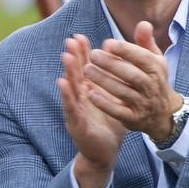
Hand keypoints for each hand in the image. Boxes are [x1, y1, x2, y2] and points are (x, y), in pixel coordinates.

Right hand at [57, 34, 125, 187]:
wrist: (106, 151)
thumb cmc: (109, 123)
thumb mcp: (116, 99)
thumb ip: (118, 80)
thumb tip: (125, 61)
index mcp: (89, 91)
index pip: (84, 68)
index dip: (81, 53)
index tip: (80, 36)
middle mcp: (80, 98)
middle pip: (75, 74)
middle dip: (72, 57)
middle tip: (70, 39)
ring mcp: (76, 111)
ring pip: (71, 88)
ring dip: (67, 71)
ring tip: (66, 56)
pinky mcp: (76, 124)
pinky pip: (70, 108)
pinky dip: (66, 96)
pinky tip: (63, 84)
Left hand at [83, 21, 183, 140]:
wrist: (163, 114)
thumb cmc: (153, 80)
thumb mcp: (154, 60)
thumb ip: (146, 42)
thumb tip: (143, 23)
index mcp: (156, 69)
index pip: (141, 58)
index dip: (125, 50)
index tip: (107, 43)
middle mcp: (151, 86)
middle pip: (131, 74)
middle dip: (111, 64)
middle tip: (92, 55)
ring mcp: (143, 104)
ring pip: (122, 91)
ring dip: (104, 81)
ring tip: (87, 70)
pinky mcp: (133, 119)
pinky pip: (118, 111)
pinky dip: (104, 103)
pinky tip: (90, 93)